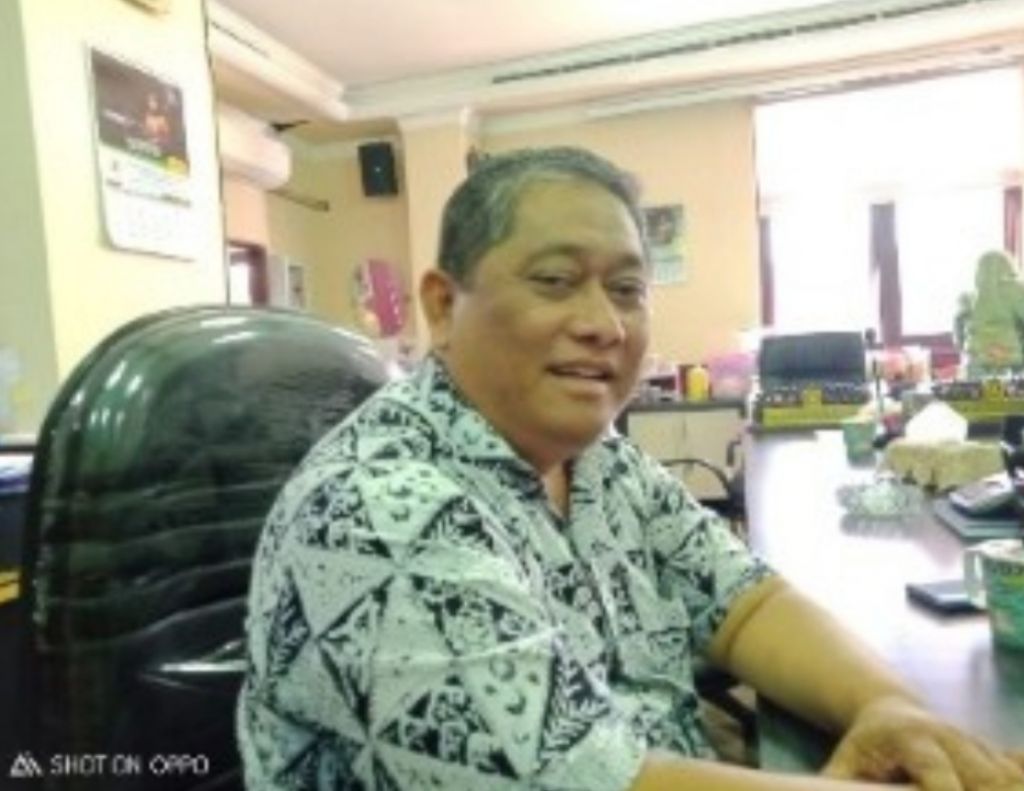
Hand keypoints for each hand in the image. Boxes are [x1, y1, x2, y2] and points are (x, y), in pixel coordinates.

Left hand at [822, 695, 1023, 789]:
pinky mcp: (992, 752)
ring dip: (1005, 790)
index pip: (936, 773)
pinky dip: (1018, 781)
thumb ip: (837, 785)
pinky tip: (1015, 786)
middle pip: (982, 778)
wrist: (888, 711)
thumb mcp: (844, 762)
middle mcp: (949, 737)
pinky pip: (1017, 770)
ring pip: (1006, 777)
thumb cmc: (864, 746)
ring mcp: (975, 742)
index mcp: (910, 738)